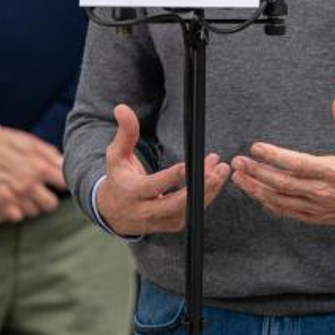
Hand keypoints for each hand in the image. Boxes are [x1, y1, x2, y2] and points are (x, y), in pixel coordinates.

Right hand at [0, 126, 64, 220]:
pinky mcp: (0, 201)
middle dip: (48, 199)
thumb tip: (66, 165)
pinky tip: (14, 202)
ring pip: (34, 212)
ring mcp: (15, 194)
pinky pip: (16, 217)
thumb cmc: (9, 142)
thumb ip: (52, 156)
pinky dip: (16, 211)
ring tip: (25, 196)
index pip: (64, 185)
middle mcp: (30, 184)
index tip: (56, 183)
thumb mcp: (34, 144)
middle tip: (42, 193)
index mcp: (42, 168)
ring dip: (31, 205)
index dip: (62, 184)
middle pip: (51, 204)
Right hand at [95, 104, 230, 235]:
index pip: (154, 186)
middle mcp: (145, 210)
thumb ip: (125, 133)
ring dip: (208, 191)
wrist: (113, 213)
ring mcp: (160, 221)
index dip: (172, 177)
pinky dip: (205, 197)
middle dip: (199, 189)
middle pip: (176, 204)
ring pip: (188, 210)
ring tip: (221, 170)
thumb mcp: (117, 155)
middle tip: (217, 172)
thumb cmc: (118, 178)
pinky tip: (215, 179)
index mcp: (132, 192)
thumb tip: (122, 108)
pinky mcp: (171, 225)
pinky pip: (191, 213)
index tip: (189, 166)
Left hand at [230, 91, 334, 227]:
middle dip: (257, 173)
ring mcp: (318, 207)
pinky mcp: (317, 217)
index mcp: (334, 171)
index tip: (256, 147)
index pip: (297, 163)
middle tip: (238, 162)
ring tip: (240, 178)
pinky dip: (271, 204)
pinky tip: (258, 195)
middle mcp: (323, 192)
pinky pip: (288, 212)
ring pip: (281, 200)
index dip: (274, 156)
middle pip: (282, 183)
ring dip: (257, 190)